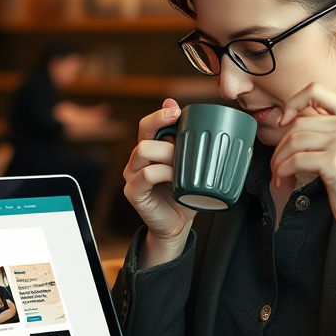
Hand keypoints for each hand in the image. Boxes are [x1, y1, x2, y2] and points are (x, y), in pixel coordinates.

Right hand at [123, 100, 195, 266]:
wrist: (178, 225)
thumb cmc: (186, 195)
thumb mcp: (192, 168)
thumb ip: (193, 148)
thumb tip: (203, 122)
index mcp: (150, 150)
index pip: (149, 125)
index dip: (160, 115)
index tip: (176, 110)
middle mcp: (137, 160)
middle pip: (145, 134)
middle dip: (169, 136)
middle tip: (186, 145)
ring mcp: (132, 175)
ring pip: (144, 150)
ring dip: (168, 155)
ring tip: (182, 167)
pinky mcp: (133, 191)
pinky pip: (145, 174)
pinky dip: (163, 174)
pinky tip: (176, 180)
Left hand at [272, 83, 335, 282]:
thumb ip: (326, 126)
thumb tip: (288, 116)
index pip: (316, 90)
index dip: (293, 101)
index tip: (282, 121)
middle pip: (298, 122)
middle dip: (280, 146)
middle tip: (277, 166)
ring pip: (293, 141)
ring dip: (278, 161)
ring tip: (279, 176)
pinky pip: (295, 161)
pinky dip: (282, 172)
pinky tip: (284, 182)